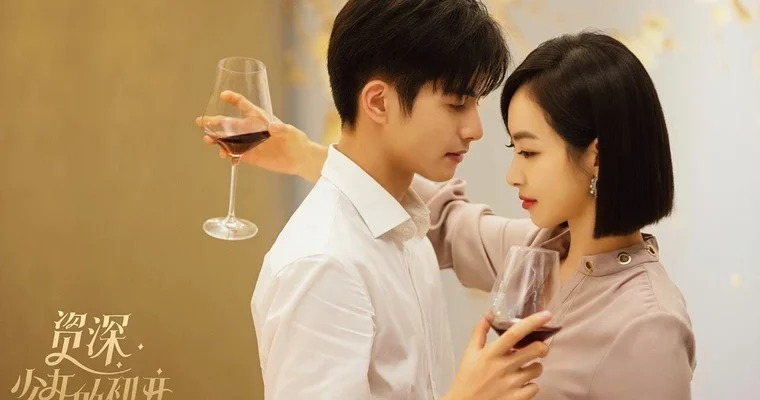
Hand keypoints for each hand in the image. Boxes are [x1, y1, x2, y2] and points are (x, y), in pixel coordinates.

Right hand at [196, 90, 325, 181]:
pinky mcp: (250, 156)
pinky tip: (226, 157)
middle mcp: (250, 129)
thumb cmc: (296, 140)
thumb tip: (273, 127)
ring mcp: (248, 143)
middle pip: (228, 123)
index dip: (233, 99)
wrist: (299, 159)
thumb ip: (281, 129)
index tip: (223, 96)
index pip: (244, 105)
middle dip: (214, 121)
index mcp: (259, 118)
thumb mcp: (290, 132)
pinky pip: (234, 155)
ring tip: (209, 140)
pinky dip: (228, 156)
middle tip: (201, 122)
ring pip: (227, 139)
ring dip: (217, 139)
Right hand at [444, 311, 551, 399]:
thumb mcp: (469, 352)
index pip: (515, 333)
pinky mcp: (517, 398)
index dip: (533, 322)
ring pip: (538, 369)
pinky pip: (535, 387)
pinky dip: (530, 385)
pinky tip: (520, 384)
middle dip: (541, 346)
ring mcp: (512, 383)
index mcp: (492, 353)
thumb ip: (480, 331)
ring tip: (523, 368)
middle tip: (537, 348)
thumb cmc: (466, 378)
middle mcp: (504, 367)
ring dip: (534, 366)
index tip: (546, 314)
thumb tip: (489, 313)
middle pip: (536, 350)